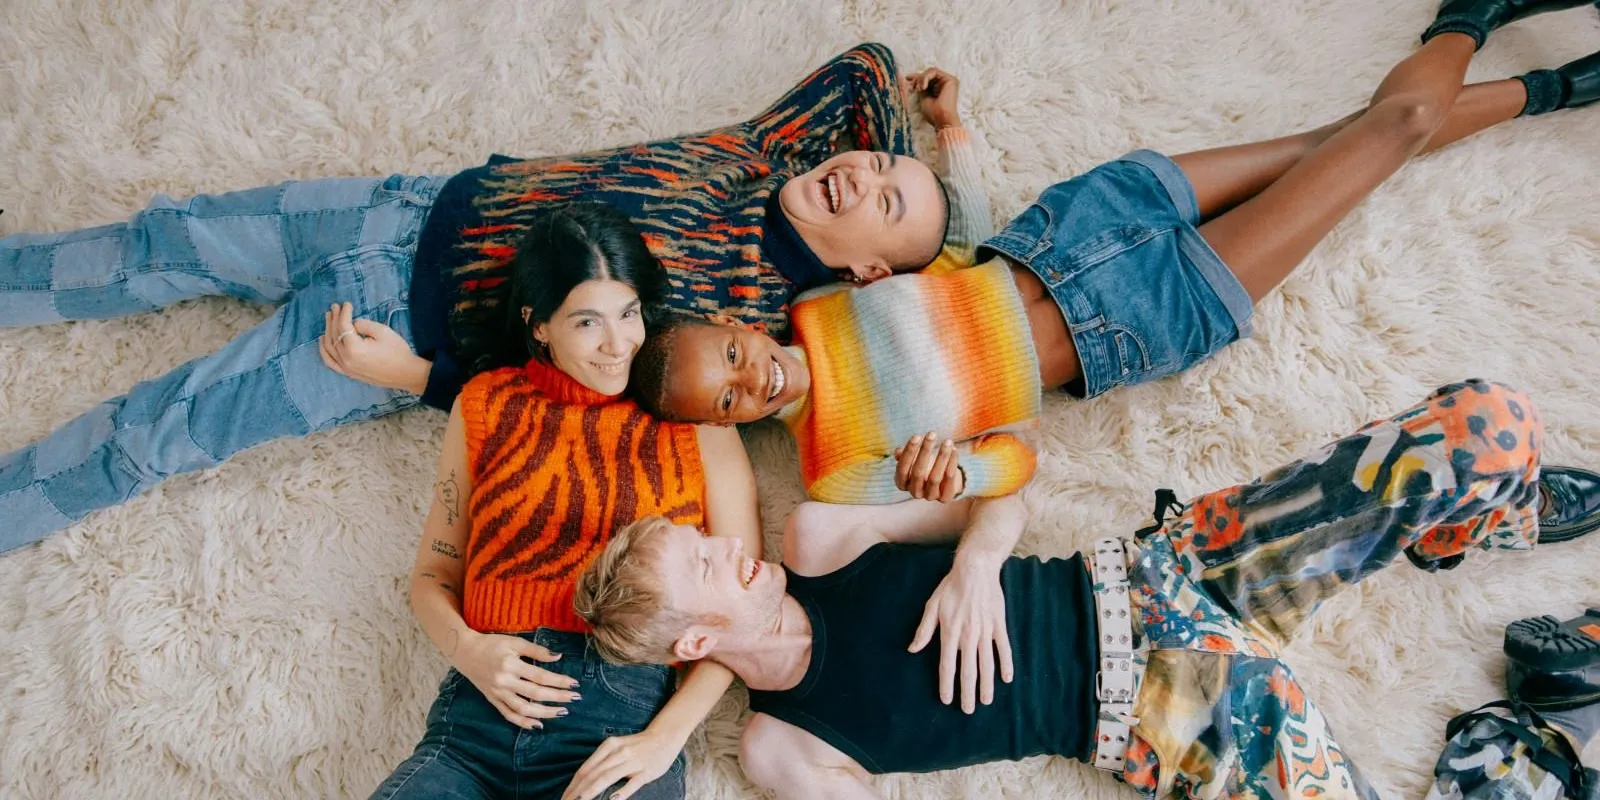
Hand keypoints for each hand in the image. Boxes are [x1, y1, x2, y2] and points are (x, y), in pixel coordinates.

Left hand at [318, 301, 430, 393]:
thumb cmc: (397, 352)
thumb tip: (353, 324)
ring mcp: (346, 368)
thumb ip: (364, 324)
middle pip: (334, 335)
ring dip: (327, 330)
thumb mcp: (383, 332)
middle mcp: (346, 359)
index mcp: (354, 348)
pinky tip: (322, 340)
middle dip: (334, 318)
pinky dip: (324, 350)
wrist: (406, 374)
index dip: (344, 313)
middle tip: (335, 307)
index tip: (346, 303)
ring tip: (329, 317)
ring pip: (329, 346)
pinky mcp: (348, 373)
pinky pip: (330, 361)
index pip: (343, 326)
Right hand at [451, 631, 579, 728]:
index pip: (541, 676)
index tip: (575, 684)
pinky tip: (537, 725)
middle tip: (574, 698)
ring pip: (523, 709)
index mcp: (510, 665)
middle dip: (557, 697)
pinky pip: (508, 715)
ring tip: (561, 712)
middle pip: (535, 694)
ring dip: (544, 713)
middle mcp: (504, 682)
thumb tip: (558, 657)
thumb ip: (536, 650)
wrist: (464, 652)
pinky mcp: (492, 700)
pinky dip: (522, 722)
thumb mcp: (514, 642)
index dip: (559, 681)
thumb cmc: (491, 644)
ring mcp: (497, 693)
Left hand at [562, 727, 681, 799]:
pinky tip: (613, 799)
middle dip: (578, 792)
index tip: (564, 797)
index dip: (573, 785)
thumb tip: (582, 780)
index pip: (586, 769)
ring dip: (592, 791)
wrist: (665, 736)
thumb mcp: (616, 748)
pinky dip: (622, 791)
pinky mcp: (647, 771)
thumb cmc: (637, 745)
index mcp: (609, 746)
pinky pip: (633, 783)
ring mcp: (633, 762)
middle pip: (593, 774)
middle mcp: (618, 752)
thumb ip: (602, 761)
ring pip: (608, 777)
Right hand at [894, 431, 964, 501]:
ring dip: (942, 457)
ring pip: (934, 477)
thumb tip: (897, 452)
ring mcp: (930, 497)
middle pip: (917, 473)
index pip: (902, 469)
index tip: (917, 436)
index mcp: (902, 483)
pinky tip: (954, 450)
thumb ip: (904, 456)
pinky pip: (949, 480)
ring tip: (947, 441)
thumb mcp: (913, 459)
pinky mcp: (945, 498)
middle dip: (925, 451)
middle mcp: (914, 492)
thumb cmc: (924, 465)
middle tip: (932, 434)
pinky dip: (952, 464)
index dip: (909, 452)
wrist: (943, 481)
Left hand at [903, 68, 961, 129]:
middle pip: (928, 74)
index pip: (927, 79)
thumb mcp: (923, 96)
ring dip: (921, 79)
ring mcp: (948, 81)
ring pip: (930, 71)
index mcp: (939, 88)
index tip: (907, 78)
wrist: (941, 119)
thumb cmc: (933, 113)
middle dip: (917, 79)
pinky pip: (934, 71)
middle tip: (912, 88)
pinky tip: (923, 87)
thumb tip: (910, 76)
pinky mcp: (950, 80)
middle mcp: (945, 83)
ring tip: (918, 89)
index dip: (916, 77)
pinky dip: (925, 78)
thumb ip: (920, 86)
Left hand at [908, 557, 1012, 712]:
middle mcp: (968, 636)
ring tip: (985, 701)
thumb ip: (924, 630)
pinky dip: (1006, 664)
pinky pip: (1003, 648)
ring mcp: (985, 631)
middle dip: (967, 692)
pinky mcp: (998, 625)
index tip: (947, 700)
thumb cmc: (951, 587)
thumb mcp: (932, 606)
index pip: (947, 665)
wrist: (975, 569)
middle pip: (968, 670)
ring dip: (986, 684)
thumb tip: (912, 649)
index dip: (947, 684)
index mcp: (950, 632)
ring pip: (986, 664)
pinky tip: (1006, 679)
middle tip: (967, 710)